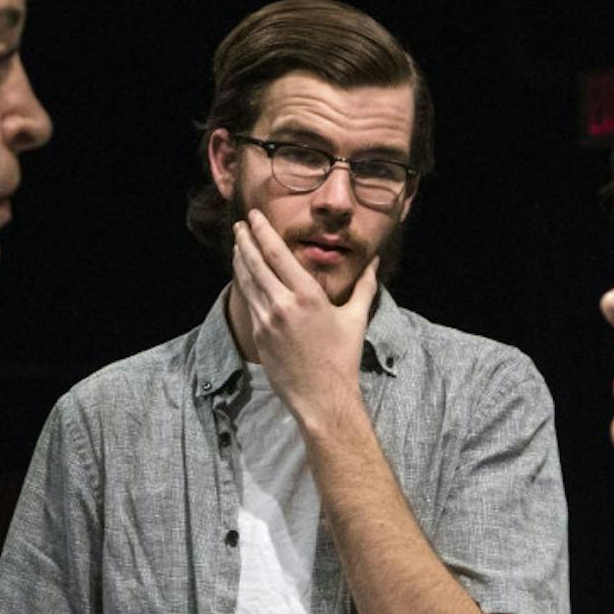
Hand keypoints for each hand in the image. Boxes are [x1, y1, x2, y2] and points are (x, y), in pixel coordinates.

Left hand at [231, 209, 376, 424]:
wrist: (322, 396)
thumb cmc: (342, 357)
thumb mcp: (356, 318)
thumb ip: (365, 286)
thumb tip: (376, 262)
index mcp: (308, 296)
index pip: (277, 254)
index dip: (263, 232)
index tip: (254, 217)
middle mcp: (282, 304)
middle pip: (255, 263)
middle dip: (245, 241)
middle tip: (239, 225)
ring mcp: (266, 321)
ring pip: (247, 281)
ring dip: (240, 260)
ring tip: (237, 244)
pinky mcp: (258, 335)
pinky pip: (249, 302)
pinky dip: (243, 283)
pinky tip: (243, 275)